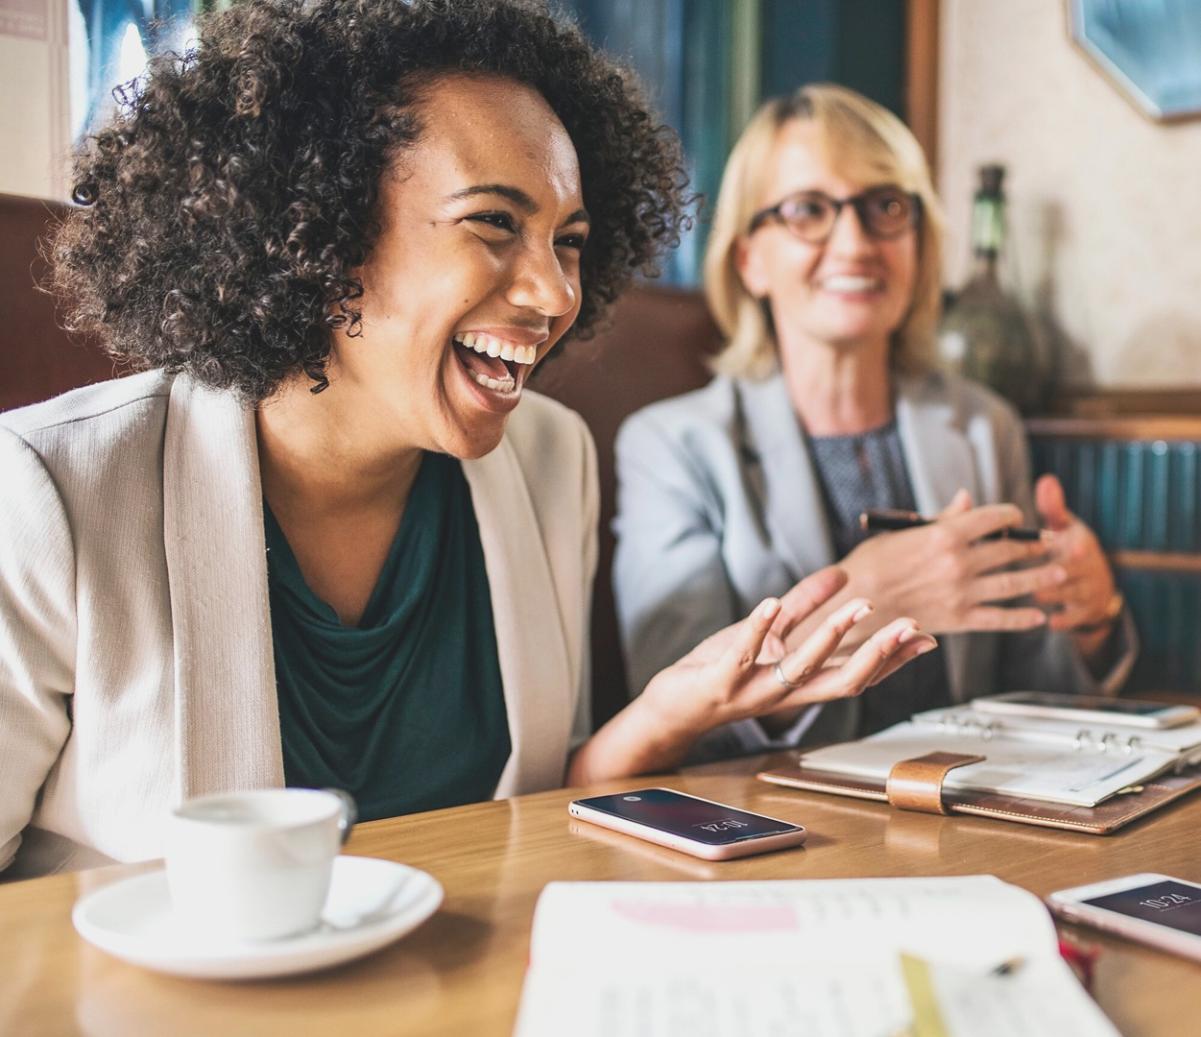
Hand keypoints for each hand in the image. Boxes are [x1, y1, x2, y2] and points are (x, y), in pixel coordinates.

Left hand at [640, 566, 936, 741]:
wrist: (674, 706)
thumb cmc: (723, 670)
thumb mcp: (769, 633)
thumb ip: (803, 605)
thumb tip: (841, 575)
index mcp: (802, 683)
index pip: (858, 675)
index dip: (893, 659)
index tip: (924, 638)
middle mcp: (787, 694)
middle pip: (844, 680)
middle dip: (879, 653)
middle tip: (909, 627)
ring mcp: (755, 690)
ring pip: (801, 669)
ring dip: (830, 636)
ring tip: (856, 606)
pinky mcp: (721, 682)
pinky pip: (743, 656)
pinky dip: (757, 629)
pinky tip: (771, 603)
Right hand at [795, 489, 1064, 642]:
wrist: (853, 604)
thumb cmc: (870, 563)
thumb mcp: (902, 532)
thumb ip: (941, 518)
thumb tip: (966, 499)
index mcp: (944, 534)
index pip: (993, 518)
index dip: (1011, 515)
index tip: (1017, 517)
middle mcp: (959, 562)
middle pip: (1009, 549)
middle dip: (1033, 544)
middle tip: (1049, 543)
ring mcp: (962, 592)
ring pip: (1014, 584)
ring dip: (1040, 577)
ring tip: (1058, 572)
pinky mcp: (959, 620)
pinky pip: (999, 619)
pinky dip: (1022, 619)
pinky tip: (1038, 617)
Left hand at [1033, 474, 1117, 633]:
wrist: (1095, 584)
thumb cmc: (1069, 547)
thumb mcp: (1066, 526)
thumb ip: (1053, 507)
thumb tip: (1046, 480)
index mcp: (1082, 544)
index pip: (1081, 544)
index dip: (1076, 545)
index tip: (1069, 545)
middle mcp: (1089, 567)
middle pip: (1075, 569)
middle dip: (1058, 570)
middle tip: (1037, 571)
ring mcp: (1088, 591)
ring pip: (1071, 593)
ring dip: (1054, 594)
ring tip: (1034, 593)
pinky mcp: (1086, 612)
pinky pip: (1076, 618)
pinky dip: (1065, 620)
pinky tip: (1050, 622)